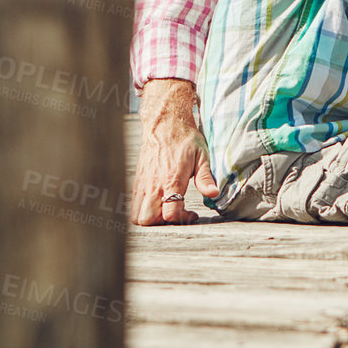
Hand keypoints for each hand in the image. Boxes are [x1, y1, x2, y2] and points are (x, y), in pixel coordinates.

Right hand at [132, 79, 217, 225]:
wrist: (164, 123)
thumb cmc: (184, 139)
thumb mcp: (202, 156)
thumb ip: (205, 178)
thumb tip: (213, 194)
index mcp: (171, 179)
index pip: (170, 212)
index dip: (182, 218)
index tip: (192, 213)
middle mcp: (153, 184)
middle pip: (148, 219)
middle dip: (163, 224)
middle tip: (177, 213)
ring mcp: (143, 183)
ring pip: (137, 215)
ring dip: (152, 219)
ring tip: (167, 209)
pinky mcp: (137, 181)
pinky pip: (134, 205)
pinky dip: (143, 210)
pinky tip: (159, 202)